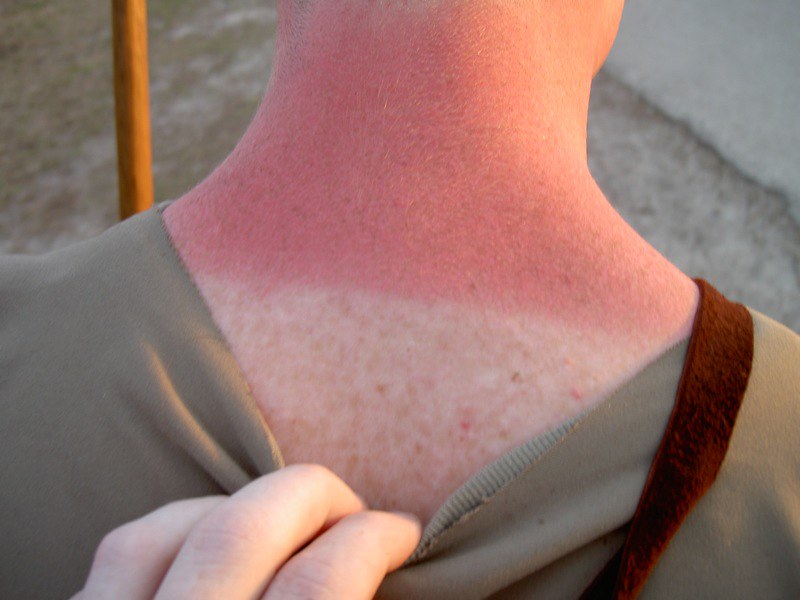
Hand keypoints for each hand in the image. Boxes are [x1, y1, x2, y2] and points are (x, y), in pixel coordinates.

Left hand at [73, 464, 420, 598]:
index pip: (321, 583)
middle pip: (242, 533)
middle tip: (355, 510)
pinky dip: (178, 524)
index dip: (376, 540)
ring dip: (245, 502)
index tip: (403, 531)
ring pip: (170, 531)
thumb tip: (383, 568)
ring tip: (287, 516)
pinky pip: (120, 551)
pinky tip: (209, 533)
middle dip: (315, 496)